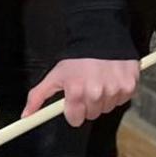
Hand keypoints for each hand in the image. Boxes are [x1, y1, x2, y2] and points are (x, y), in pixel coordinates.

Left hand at [24, 57, 138, 126]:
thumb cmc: (77, 58)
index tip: (75, 102)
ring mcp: (114, 90)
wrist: (102, 36)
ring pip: (107, 108)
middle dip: (88, 104)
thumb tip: (26, 116)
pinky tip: (112, 79)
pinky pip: (122, 100)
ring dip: (104, 98)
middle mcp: (96, 93)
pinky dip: (118, 92)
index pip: (75, 120)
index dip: (74, 111)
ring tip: (101, 81)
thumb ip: (38, 97)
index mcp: (76, 92)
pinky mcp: (129, 86)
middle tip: (88, 88)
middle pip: (92, 115)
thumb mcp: (55, 75)